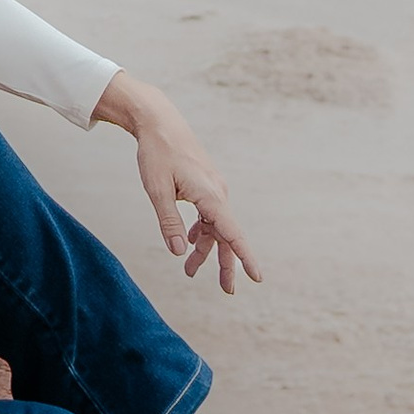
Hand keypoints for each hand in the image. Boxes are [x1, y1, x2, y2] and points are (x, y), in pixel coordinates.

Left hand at [91, 72, 262, 293]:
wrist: (159, 121)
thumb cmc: (157, 153)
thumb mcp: (157, 190)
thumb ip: (169, 222)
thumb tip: (179, 252)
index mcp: (210, 195)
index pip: (232, 233)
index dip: (245, 257)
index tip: (257, 277)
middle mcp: (217, 193)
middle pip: (226, 235)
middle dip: (227, 264)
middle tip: (227, 291)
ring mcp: (213, 188)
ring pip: (215, 227)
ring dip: (205, 249)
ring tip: (190, 272)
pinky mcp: (205, 185)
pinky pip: (209, 215)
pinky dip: (201, 231)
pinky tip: (189, 242)